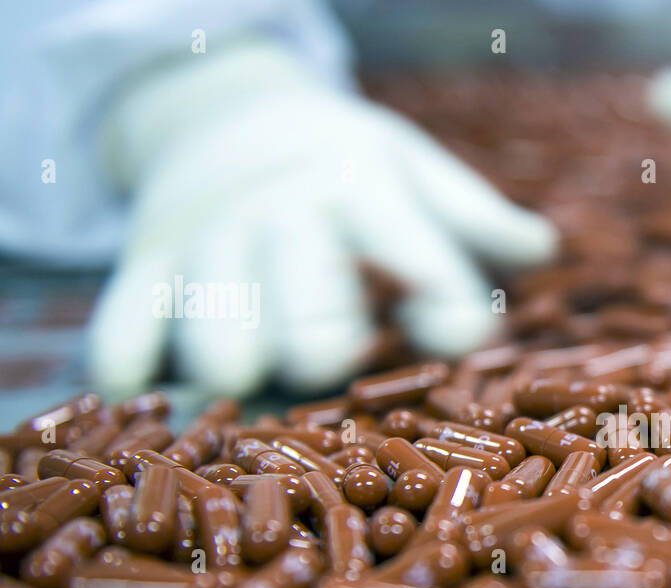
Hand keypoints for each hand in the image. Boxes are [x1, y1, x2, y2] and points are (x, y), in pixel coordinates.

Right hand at [90, 40, 556, 397]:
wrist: (225, 110)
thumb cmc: (344, 164)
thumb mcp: (415, 173)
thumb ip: (475, 219)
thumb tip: (544, 247)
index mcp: (363, 190)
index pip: (421, 261)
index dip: (447, 309)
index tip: (456, 333)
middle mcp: (284, 214)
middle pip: (309, 311)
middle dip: (324, 342)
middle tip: (333, 360)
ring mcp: (207, 239)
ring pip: (216, 330)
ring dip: (233, 364)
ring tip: (248, 382)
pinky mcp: (143, 264)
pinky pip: (125, 330)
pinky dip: (132, 369)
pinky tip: (149, 393)